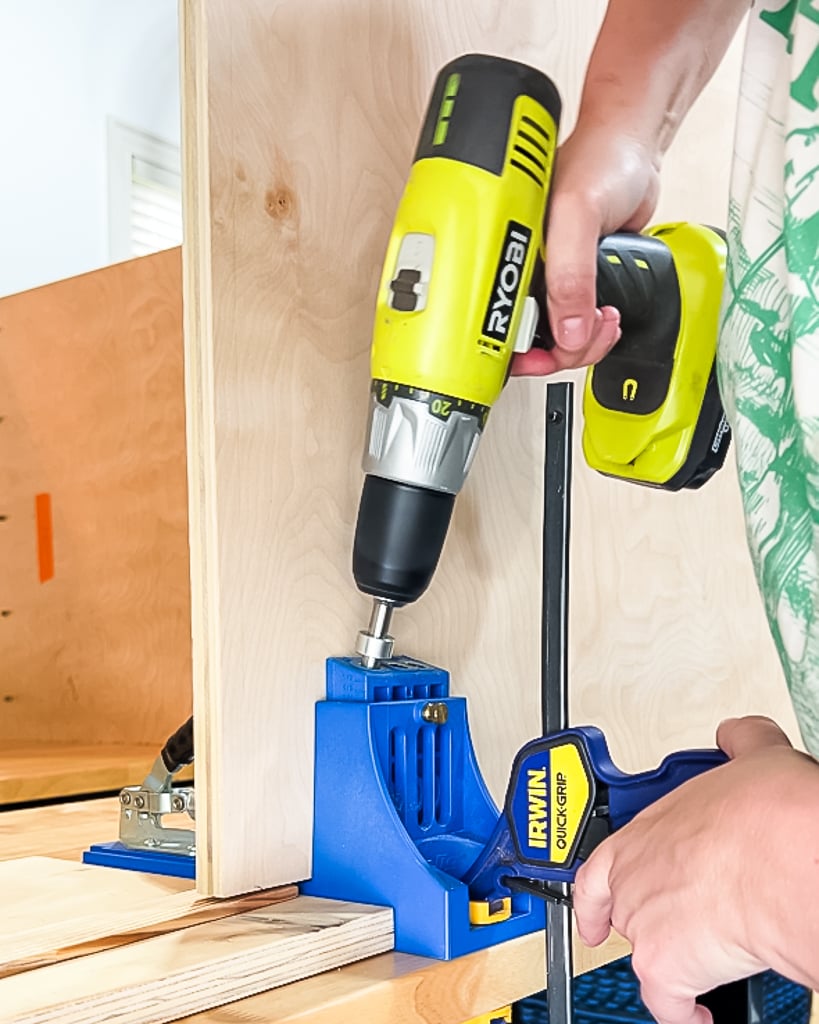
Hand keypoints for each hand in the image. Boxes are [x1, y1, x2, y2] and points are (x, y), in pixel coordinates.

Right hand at [512, 123, 659, 375]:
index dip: (522, 352)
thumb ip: (571, 273)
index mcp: (507, 255)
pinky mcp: (577, 282)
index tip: (547, 358)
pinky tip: (606, 316)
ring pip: (558, 338)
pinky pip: (579, 325)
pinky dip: (595, 332)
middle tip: (587, 336)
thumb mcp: (578, 214)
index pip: (500, 325)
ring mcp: (552, 280)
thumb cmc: (598, 162)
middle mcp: (524, 272)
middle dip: (564, 350)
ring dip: (584, 343)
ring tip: (604, 322)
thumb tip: (567, 331)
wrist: (632, 150)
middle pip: (530, 341)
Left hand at [573, 716, 818, 1023]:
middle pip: (620, 909)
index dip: (594, 888)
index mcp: (642, 831)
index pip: (599, 864)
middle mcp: (632, 876)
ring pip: (642, 952)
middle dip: (645, 919)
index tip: (590, 903)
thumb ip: (734, 745)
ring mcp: (642, 922)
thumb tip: (735, 736)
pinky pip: (665, 1003)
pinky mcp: (665, 965)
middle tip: (675, 925)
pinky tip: (699, 1014)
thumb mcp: (748, 757)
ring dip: (668, 958)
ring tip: (699, 958)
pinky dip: (680, 1014)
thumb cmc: (763, 811)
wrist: (778, 855)